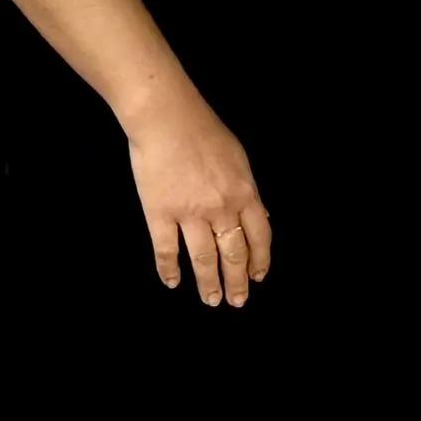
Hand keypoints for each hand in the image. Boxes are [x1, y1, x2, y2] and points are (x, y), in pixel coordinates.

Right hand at [126, 93, 271, 306]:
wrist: (167, 119)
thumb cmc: (204, 133)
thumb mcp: (240, 160)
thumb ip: (248, 192)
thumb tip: (260, 219)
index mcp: (245, 193)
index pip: (260, 236)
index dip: (260, 260)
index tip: (259, 277)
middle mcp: (222, 208)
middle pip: (234, 253)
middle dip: (238, 280)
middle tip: (238, 301)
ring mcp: (191, 213)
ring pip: (204, 258)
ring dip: (209, 282)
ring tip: (212, 300)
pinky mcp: (160, 213)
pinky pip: (166, 249)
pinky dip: (169, 269)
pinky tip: (173, 282)